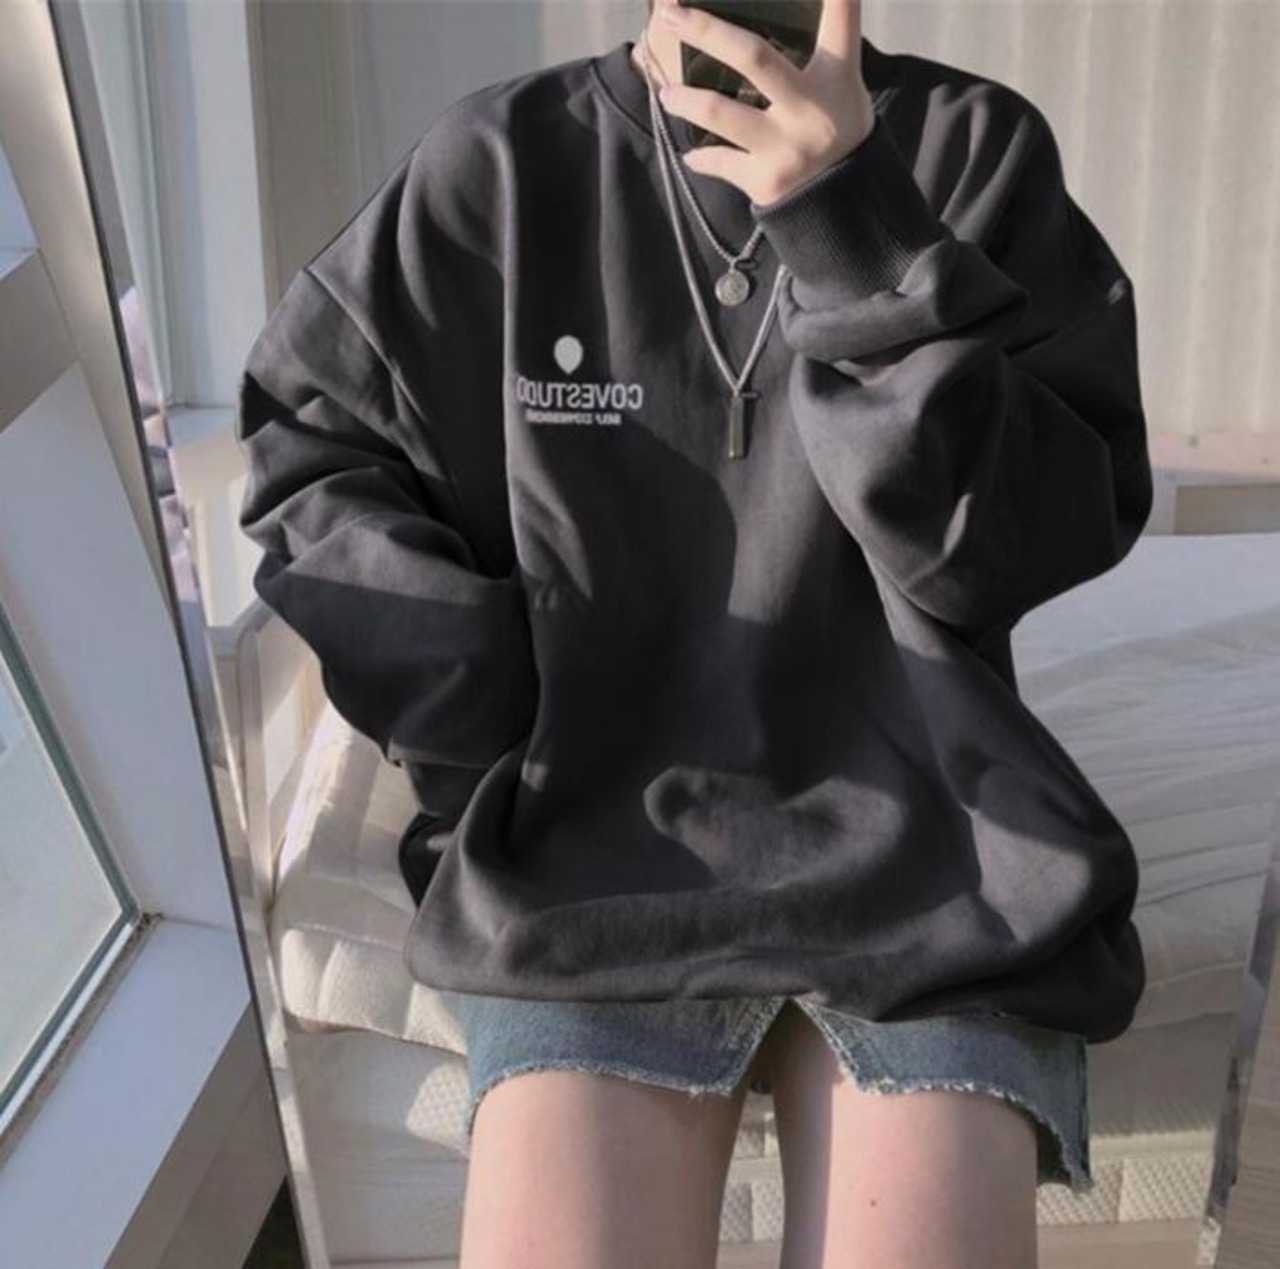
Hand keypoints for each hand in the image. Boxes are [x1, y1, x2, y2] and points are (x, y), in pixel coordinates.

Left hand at [655, 0, 875, 205]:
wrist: (844, 206)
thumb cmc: (834, 128)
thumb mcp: (840, 83)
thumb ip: (820, 42)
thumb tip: (740, 26)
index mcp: (834, 74)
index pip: (840, 14)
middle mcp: (810, 108)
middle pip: (753, 57)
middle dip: (706, 31)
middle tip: (670, 14)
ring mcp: (786, 146)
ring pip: (719, 113)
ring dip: (684, 100)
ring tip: (667, 93)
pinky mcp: (766, 180)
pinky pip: (719, 162)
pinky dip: (701, 157)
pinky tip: (693, 154)